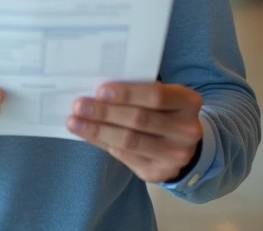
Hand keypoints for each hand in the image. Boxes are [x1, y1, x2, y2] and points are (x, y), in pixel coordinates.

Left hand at [66, 81, 202, 182]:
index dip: (127, 93)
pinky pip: (125, 156)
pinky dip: (103, 142)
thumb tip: (95, 90)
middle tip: (79, 105)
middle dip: (105, 112)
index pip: (156, 96)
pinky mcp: (160, 172)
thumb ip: (136, 92)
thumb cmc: (163, 112)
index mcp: (187, 102)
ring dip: (98, 130)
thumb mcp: (161, 96)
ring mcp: (176, 155)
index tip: (99, 90)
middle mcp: (186, 130)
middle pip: (140, 119)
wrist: (182, 144)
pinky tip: (87, 134)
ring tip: (75, 121)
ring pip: (130, 141)